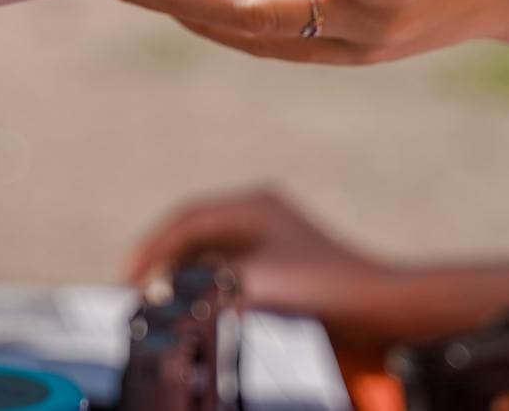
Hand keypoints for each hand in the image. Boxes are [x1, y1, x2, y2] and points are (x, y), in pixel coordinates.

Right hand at [126, 189, 398, 337]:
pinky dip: (204, 284)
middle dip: (162, 259)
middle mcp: (258, 214)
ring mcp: (267, 237)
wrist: (380, 305)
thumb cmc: (328, 286)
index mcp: (253, 204)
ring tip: (158, 299)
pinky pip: (225, 267)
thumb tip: (170, 297)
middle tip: (134, 289)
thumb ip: (209, 286)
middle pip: (193, 232)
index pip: (186, 219)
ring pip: (208, 251)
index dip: (151, 246)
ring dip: (182, 273)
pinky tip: (195, 304)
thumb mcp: (259, 284)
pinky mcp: (276, 263)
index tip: (128, 275)